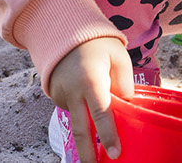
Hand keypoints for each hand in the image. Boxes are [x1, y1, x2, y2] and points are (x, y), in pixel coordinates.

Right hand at [47, 36, 134, 161]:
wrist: (64, 30)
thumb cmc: (98, 43)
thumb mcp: (119, 57)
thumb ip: (125, 83)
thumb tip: (126, 108)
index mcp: (92, 80)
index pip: (102, 114)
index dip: (109, 136)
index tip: (114, 154)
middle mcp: (73, 91)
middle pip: (81, 129)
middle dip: (88, 152)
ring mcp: (61, 94)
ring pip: (77, 120)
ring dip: (87, 132)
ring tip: (97, 139)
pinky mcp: (54, 95)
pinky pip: (72, 110)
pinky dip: (81, 111)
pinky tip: (85, 98)